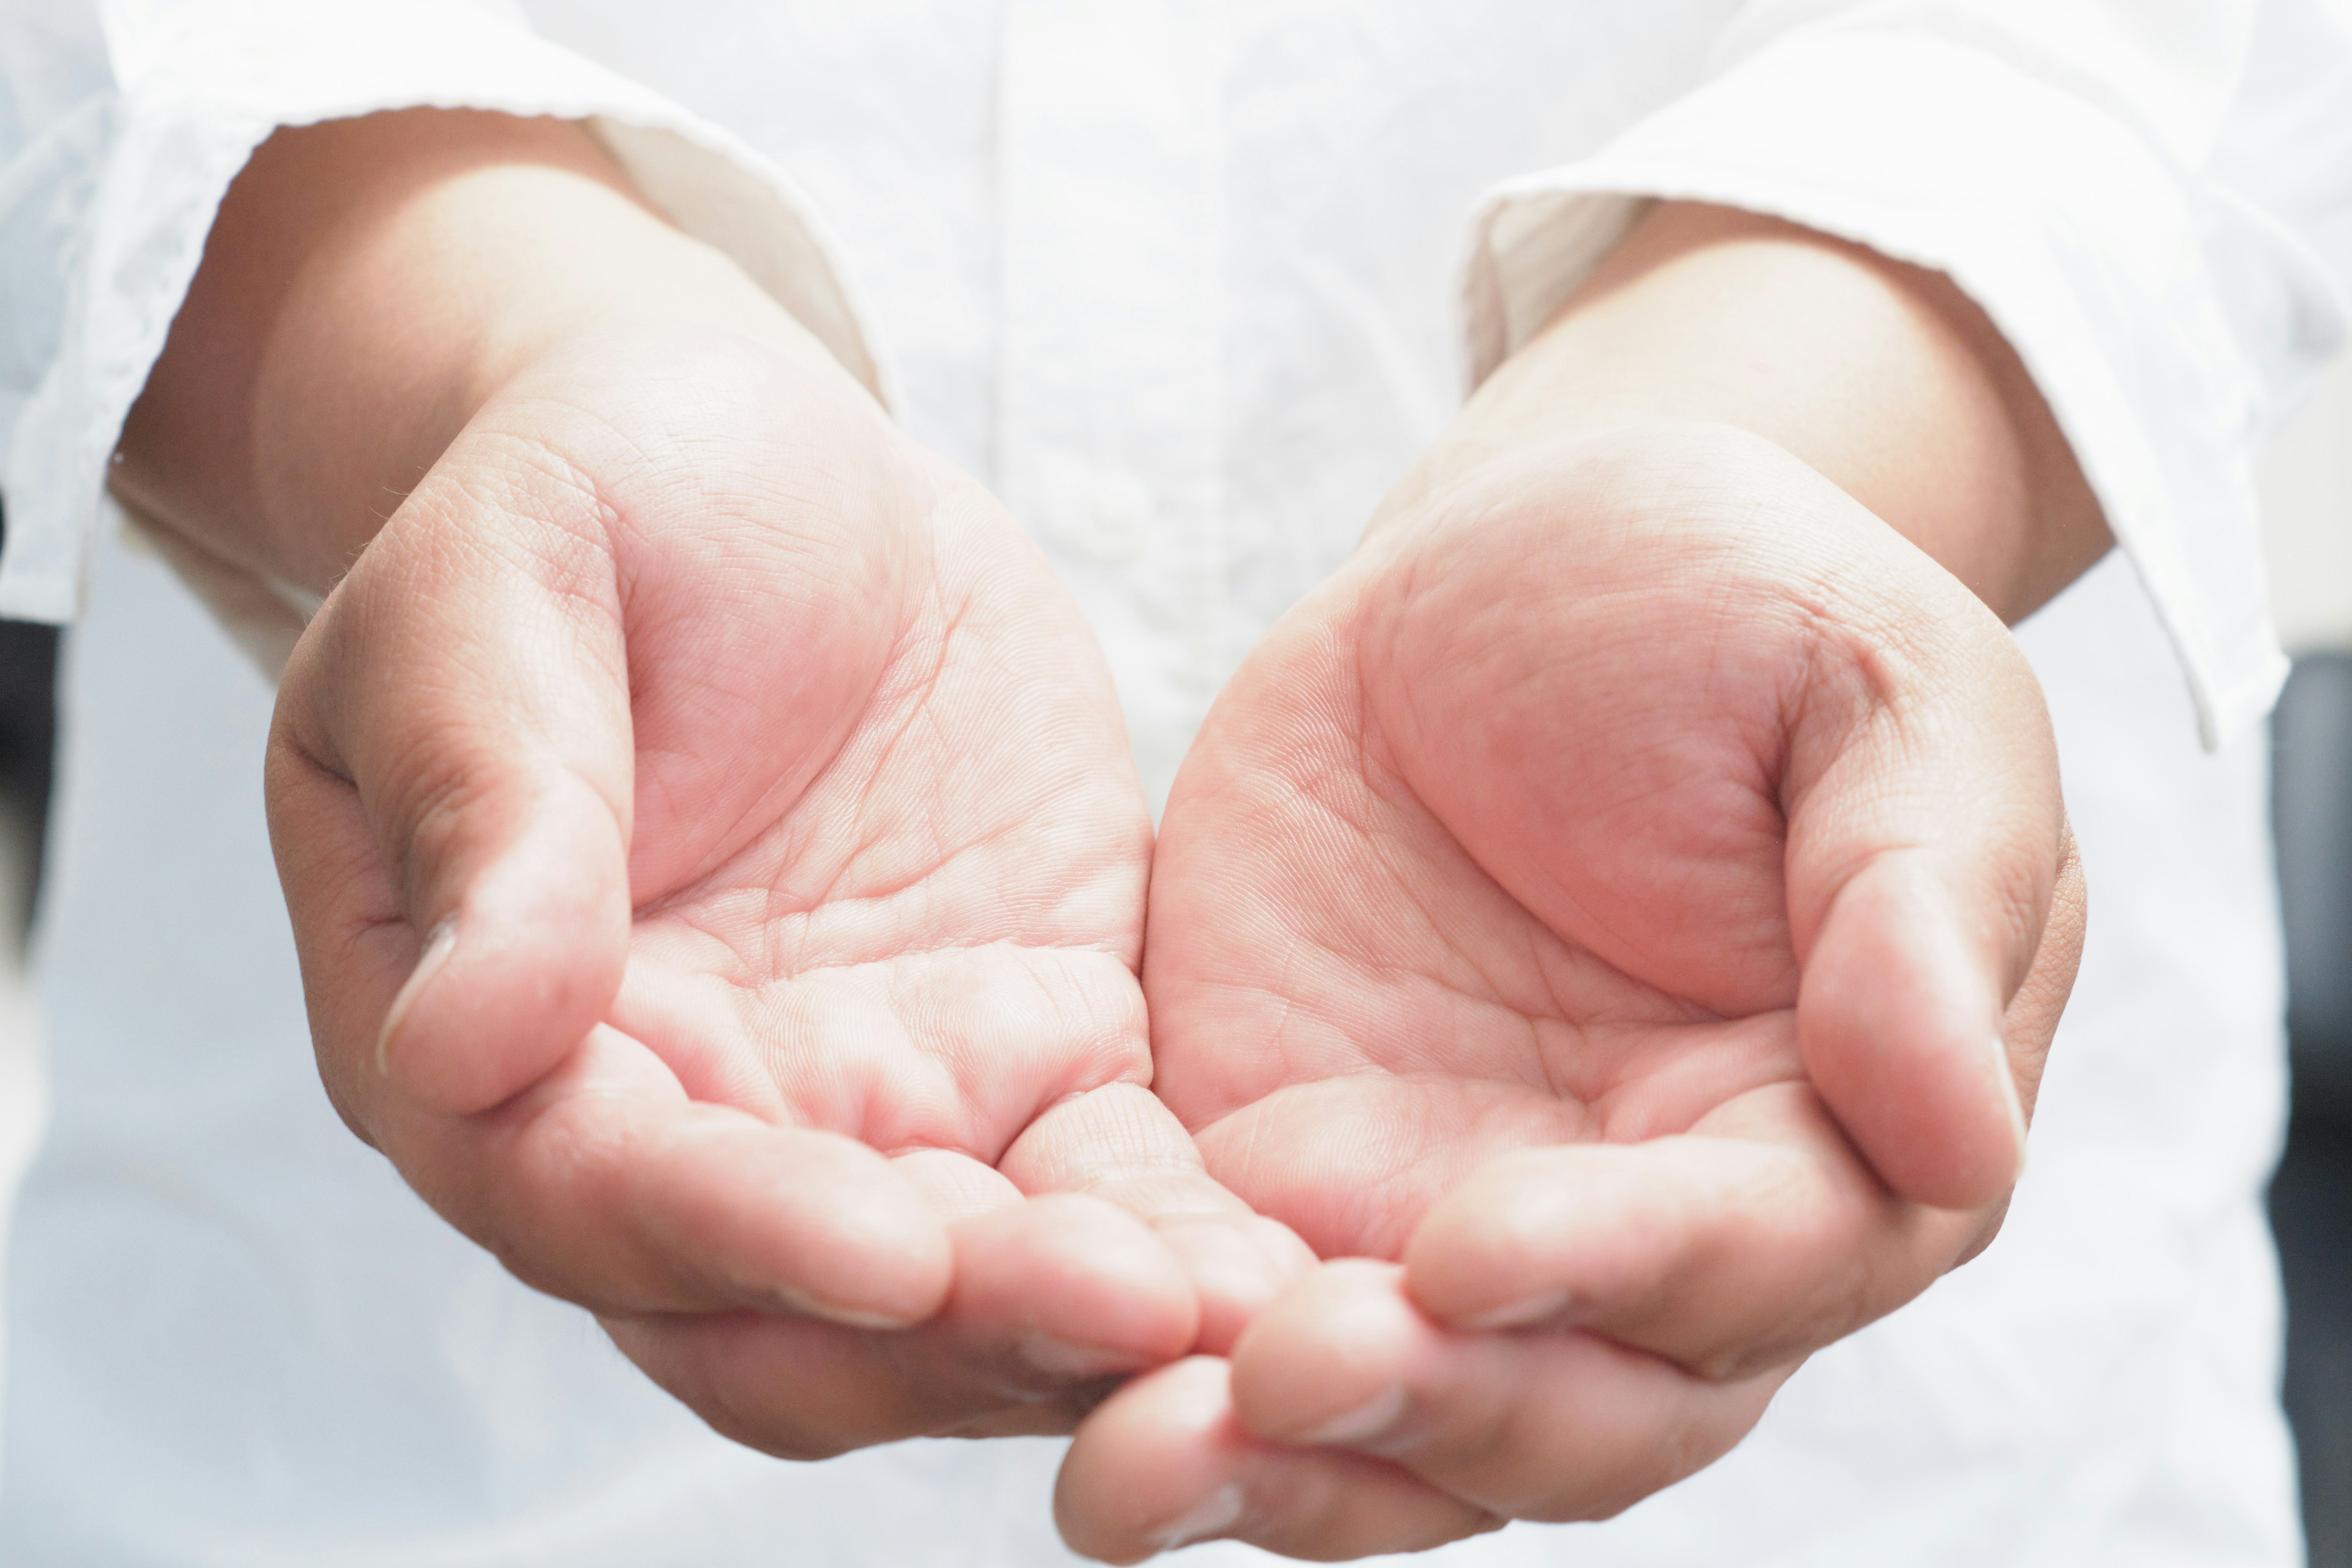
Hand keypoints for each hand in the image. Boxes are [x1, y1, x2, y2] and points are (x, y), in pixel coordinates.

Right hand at [264, 317, 1304, 1456]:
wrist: (769, 471)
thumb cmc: (598, 501)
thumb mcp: (502, 599)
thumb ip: (495, 807)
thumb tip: (458, 1044)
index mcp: (503, 1040)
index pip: (598, 1194)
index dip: (739, 1238)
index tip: (893, 1251)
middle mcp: (685, 1119)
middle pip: (793, 1311)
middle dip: (952, 1336)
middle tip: (1120, 1318)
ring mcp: (868, 1103)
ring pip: (959, 1292)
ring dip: (1083, 1332)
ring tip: (1239, 1317)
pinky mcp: (1030, 1051)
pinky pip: (1103, 1186)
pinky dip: (1179, 1245)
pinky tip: (1287, 1266)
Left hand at [1058, 421, 2083, 1558]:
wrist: (1517, 563)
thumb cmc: (1733, 601)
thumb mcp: (1868, 687)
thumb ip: (1918, 897)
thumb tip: (1958, 1137)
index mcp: (1829, 1127)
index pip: (1753, 1261)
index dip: (1621, 1276)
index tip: (1472, 1248)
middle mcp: (1646, 1223)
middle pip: (1568, 1404)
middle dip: (1433, 1413)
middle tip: (1284, 1375)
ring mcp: (1458, 1216)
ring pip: (1395, 1415)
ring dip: (1273, 1461)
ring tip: (1131, 1468)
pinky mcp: (1289, 1171)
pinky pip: (1227, 1307)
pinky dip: (1154, 1366)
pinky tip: (1062, 1390)